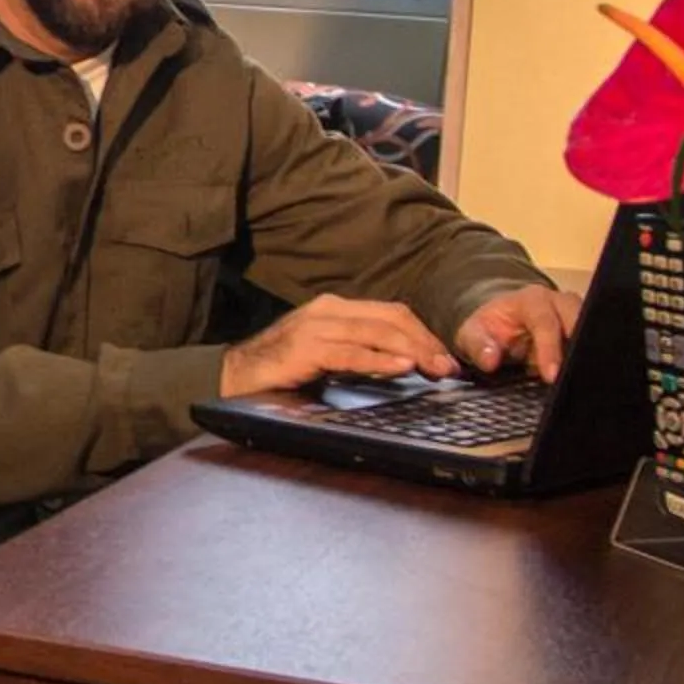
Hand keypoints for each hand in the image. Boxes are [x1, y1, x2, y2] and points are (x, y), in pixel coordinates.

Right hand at [220, 295, 459, 395]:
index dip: (424, 333)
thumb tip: (402, 362)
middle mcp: (328, 310)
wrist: (233, 375)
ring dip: (413, 351)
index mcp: (335, 308)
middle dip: (426, 341)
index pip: (391, 313)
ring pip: (377, 332)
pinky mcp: (305, 348)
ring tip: (435, 369)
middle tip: (450, 367)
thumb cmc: (280, 368)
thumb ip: (359, 351)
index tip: (446, 356)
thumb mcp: (326, 353)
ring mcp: (315, 327)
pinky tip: (401, 367)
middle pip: (391, 318)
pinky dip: (380, 359)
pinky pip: (351, 352)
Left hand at [453, 283, 584, 381]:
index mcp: (532, 300)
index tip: (551, 375)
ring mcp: (576, 316)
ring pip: (592, 332)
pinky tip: (583, 380)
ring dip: (586, 356)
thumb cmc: (489, 327)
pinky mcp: (583, 332)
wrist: (500, 321)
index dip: (550, 349)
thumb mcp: (472, 333)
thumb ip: (477, 345)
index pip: (546, 322)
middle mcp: (560, 303)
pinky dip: (588, 361)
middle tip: (573, 380)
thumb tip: (490, 360)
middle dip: (578, 351)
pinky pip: (592, 344)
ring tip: (581, 382)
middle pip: (579, 322)